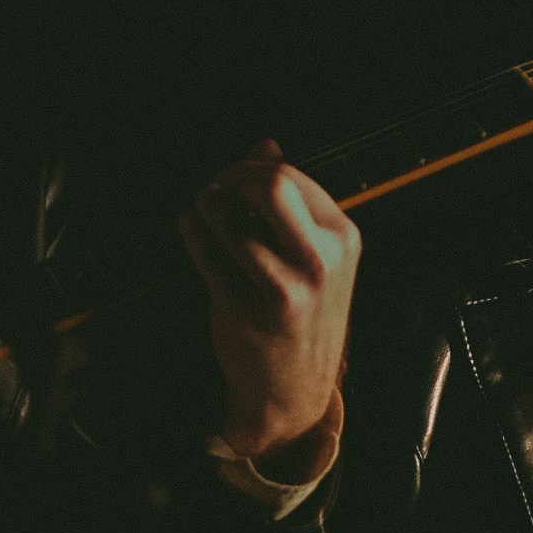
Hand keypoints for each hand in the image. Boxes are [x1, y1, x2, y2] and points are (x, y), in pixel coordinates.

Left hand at [180, 139, 359, 480]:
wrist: (294, 389)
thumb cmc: (303, 316)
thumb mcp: (314, 255)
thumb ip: (292, 199)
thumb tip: (265, 143)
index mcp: (342, 238)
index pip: (291, 175)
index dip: (252, 167)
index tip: (235, 178)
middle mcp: (319, 260)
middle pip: (269, 183)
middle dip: (231, 177)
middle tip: (217, 189)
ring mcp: (284, 285)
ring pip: (228, 215)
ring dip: (206, 207)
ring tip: (206, 216)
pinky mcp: (246, 306)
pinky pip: (204, 248)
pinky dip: (191, 231)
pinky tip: (195, 232)